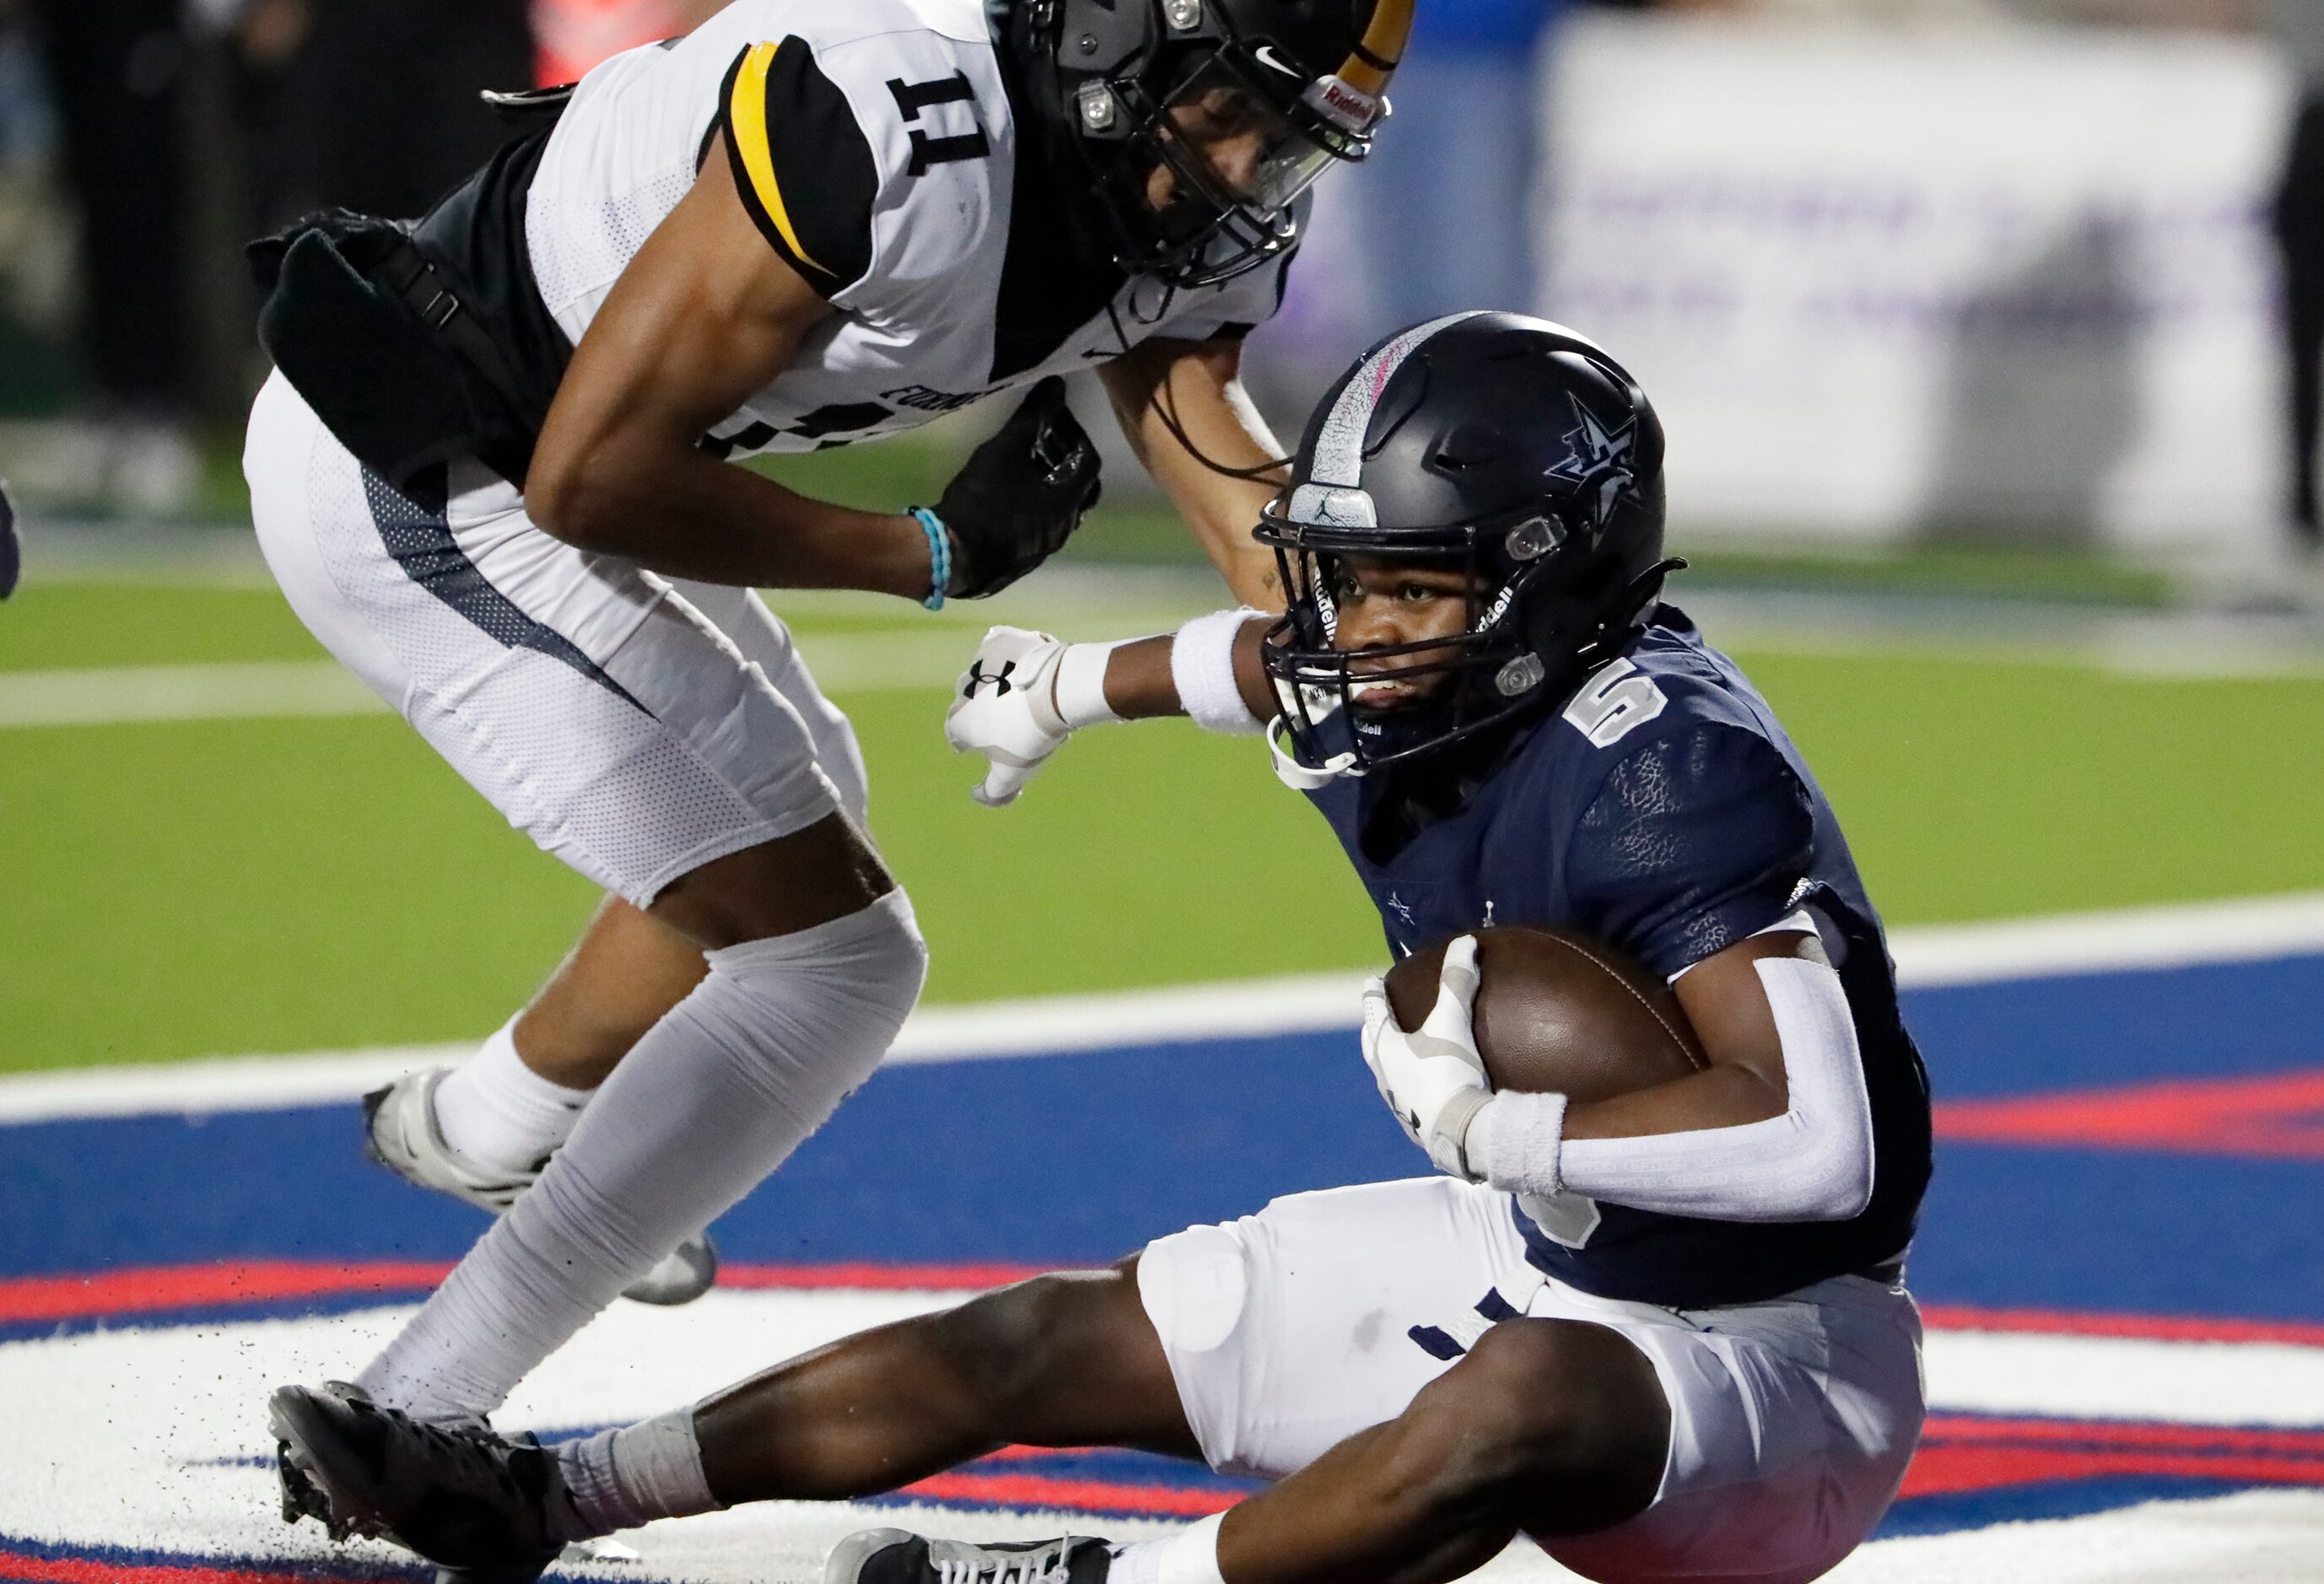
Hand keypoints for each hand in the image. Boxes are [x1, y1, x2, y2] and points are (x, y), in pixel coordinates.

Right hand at [936, 376, 1101, 598]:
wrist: (956, 552)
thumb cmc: (985, 497)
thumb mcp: (1006, 449)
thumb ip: (1033, 417)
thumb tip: (1056, 386)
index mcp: (1068, 501)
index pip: (1090, 464)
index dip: (1078, 438)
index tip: (1060, 423)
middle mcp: (1065, 527)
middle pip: (1082, 491)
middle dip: (1069, 465)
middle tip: (1048, 446)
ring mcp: (1046, 547)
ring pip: (1062, 512)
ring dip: (1052, 489)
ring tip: (1028, 469)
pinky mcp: (1025, 559)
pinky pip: (1042, 528)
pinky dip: (1037, 509)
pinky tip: (1013, 499)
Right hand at [946, 626, 1073, 805]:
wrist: (1056, 689)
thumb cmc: (1031, 736)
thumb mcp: (1012, 775)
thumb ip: (992, 792)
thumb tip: (978, 796)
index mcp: (960, 720)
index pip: (955, 732)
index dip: (965, 741)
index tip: (973, 746)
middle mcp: (963, 689)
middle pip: (966, 700)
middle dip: (981, 709)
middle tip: (1005, 718)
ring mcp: (982, 661)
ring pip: (983, 673)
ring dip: (995, 681)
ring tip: (1019, 690)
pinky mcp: (1002, 639)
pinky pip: (999, 645)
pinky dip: (1008, 653)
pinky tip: (1022, 661)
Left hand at [1360, 935, 1494, 1178]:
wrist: (1460, 1133)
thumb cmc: (1449, 1071)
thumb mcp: (1454, 1023)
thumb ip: (1457, 982)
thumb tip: (1465, 942)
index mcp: (1386, 1048)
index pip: (1375, 1012)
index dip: (1374, 993)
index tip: (1370, 980)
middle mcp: (1384, 1076)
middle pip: (1372, 1045)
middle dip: (1373, 1028)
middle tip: (1376, 1018)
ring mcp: (1397, 1103)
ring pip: (1386, 1075)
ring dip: (1389, 1060)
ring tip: (1400, 1053)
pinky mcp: (1415, 1125)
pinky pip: (1407, 1099)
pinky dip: (1411, 1087)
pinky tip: (1425, 1090)